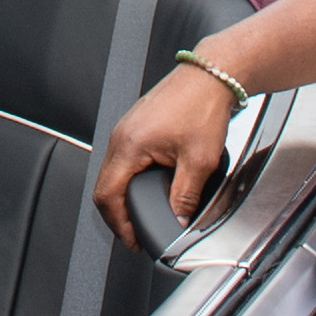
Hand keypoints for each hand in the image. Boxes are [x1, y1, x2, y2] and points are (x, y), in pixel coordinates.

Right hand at [86, 53, 241, 253]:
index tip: (132, 239)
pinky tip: (144, 187)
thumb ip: (185, 196)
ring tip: (138, 214)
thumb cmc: (203, 106)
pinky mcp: (135, 125)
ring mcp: (126, 128)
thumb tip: (178, 221)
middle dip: (117, 214)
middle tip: (135, 233)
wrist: (211, 76)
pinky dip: (128, 179)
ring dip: (122, 196)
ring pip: (111, 171)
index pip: (107, 195)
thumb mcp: (199, 161)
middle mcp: (121, 135)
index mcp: (129, 145)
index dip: (118, 224)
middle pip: (104, 185)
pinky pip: (122, 158)